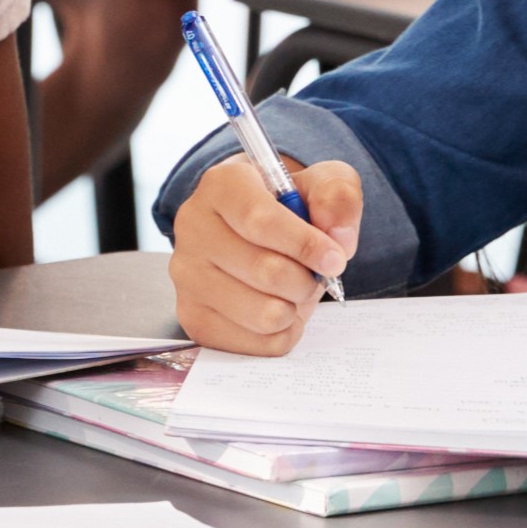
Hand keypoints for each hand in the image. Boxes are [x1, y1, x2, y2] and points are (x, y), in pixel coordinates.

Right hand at [169, 154, 357, 352]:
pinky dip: (282, 333)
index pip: (260, 221)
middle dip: (306, 280)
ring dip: (294, 308)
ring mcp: (187, 276)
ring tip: (292, 290)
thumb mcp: (322, 182)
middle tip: (313, 275)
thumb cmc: (288, 206)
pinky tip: (278, 309)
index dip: (305, 245)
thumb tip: (339, 240)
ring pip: (263, 314)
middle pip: (265, 272)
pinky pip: (255, 344)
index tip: (335, 259)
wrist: (254, 232)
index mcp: (222, 186)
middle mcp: (193, 228)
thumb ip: (338, 197)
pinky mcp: (193, 317)